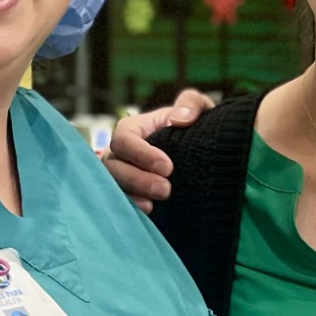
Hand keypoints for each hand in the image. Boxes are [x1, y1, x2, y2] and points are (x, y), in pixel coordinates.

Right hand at [105, 89, 215, 210]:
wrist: (201, 154)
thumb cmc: (193, 126)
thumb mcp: (198, 108)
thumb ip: (191, 103)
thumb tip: (181, 119)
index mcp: (133, 129)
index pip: (124, 139)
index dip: (141, 154)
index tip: (168, 167)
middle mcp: (120, 153)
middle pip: (113, 166)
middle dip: (137, 179)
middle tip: (165, 190)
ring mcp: (121, 175)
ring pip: (113, 185)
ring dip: (132, 196)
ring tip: (153, 205)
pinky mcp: (129, 193)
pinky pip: (120, 202)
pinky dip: (131, 208)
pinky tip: (149, 211)